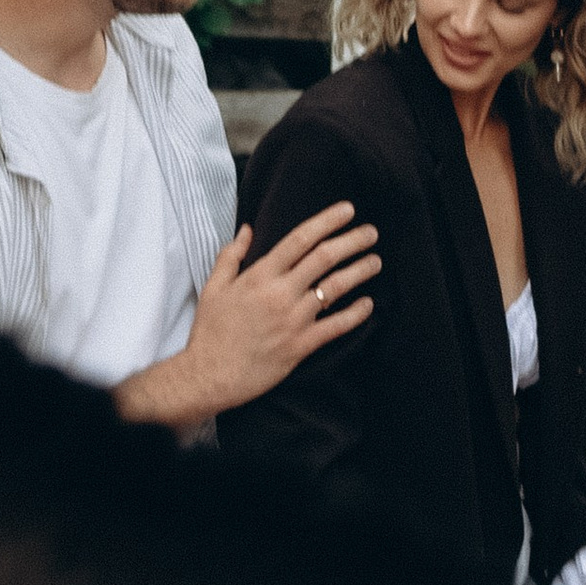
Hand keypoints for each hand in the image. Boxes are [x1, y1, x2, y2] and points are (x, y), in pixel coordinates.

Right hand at [119, 203, 378, 422]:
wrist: (209, 375)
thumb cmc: (210, 331)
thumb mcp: (214, 287)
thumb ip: (231, 255)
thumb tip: (248, 229)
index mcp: (260, 275)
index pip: (301, 239)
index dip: (327, 220)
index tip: (348, 210)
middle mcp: (280, 293)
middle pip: (324, 258)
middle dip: (352, 241)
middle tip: (371, 232)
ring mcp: (293, 320)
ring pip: (335, 288)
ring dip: (359, 271)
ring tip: (376, 261)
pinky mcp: (300, 346)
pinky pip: (335, 327)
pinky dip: (356, 314)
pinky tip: (369, 304)